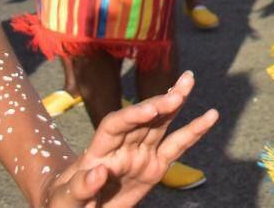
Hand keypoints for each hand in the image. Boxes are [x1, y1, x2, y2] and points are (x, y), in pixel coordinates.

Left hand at [40, 70, 217, 206]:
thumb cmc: (63, 204)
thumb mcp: (64, 201)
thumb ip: (80, 187)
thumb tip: (99, 171)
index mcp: (98, 150)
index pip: (115, 125)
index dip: (133, 115)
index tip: (151, 110)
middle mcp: (122, 146)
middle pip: (141, 119)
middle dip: (159, 103)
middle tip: (179, 91)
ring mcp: (140, 154)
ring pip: (160, 123)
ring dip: (174, 102)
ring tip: (188, 80)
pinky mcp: (154, 167)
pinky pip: (176, 147)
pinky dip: (193, 132)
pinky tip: (210, 116)